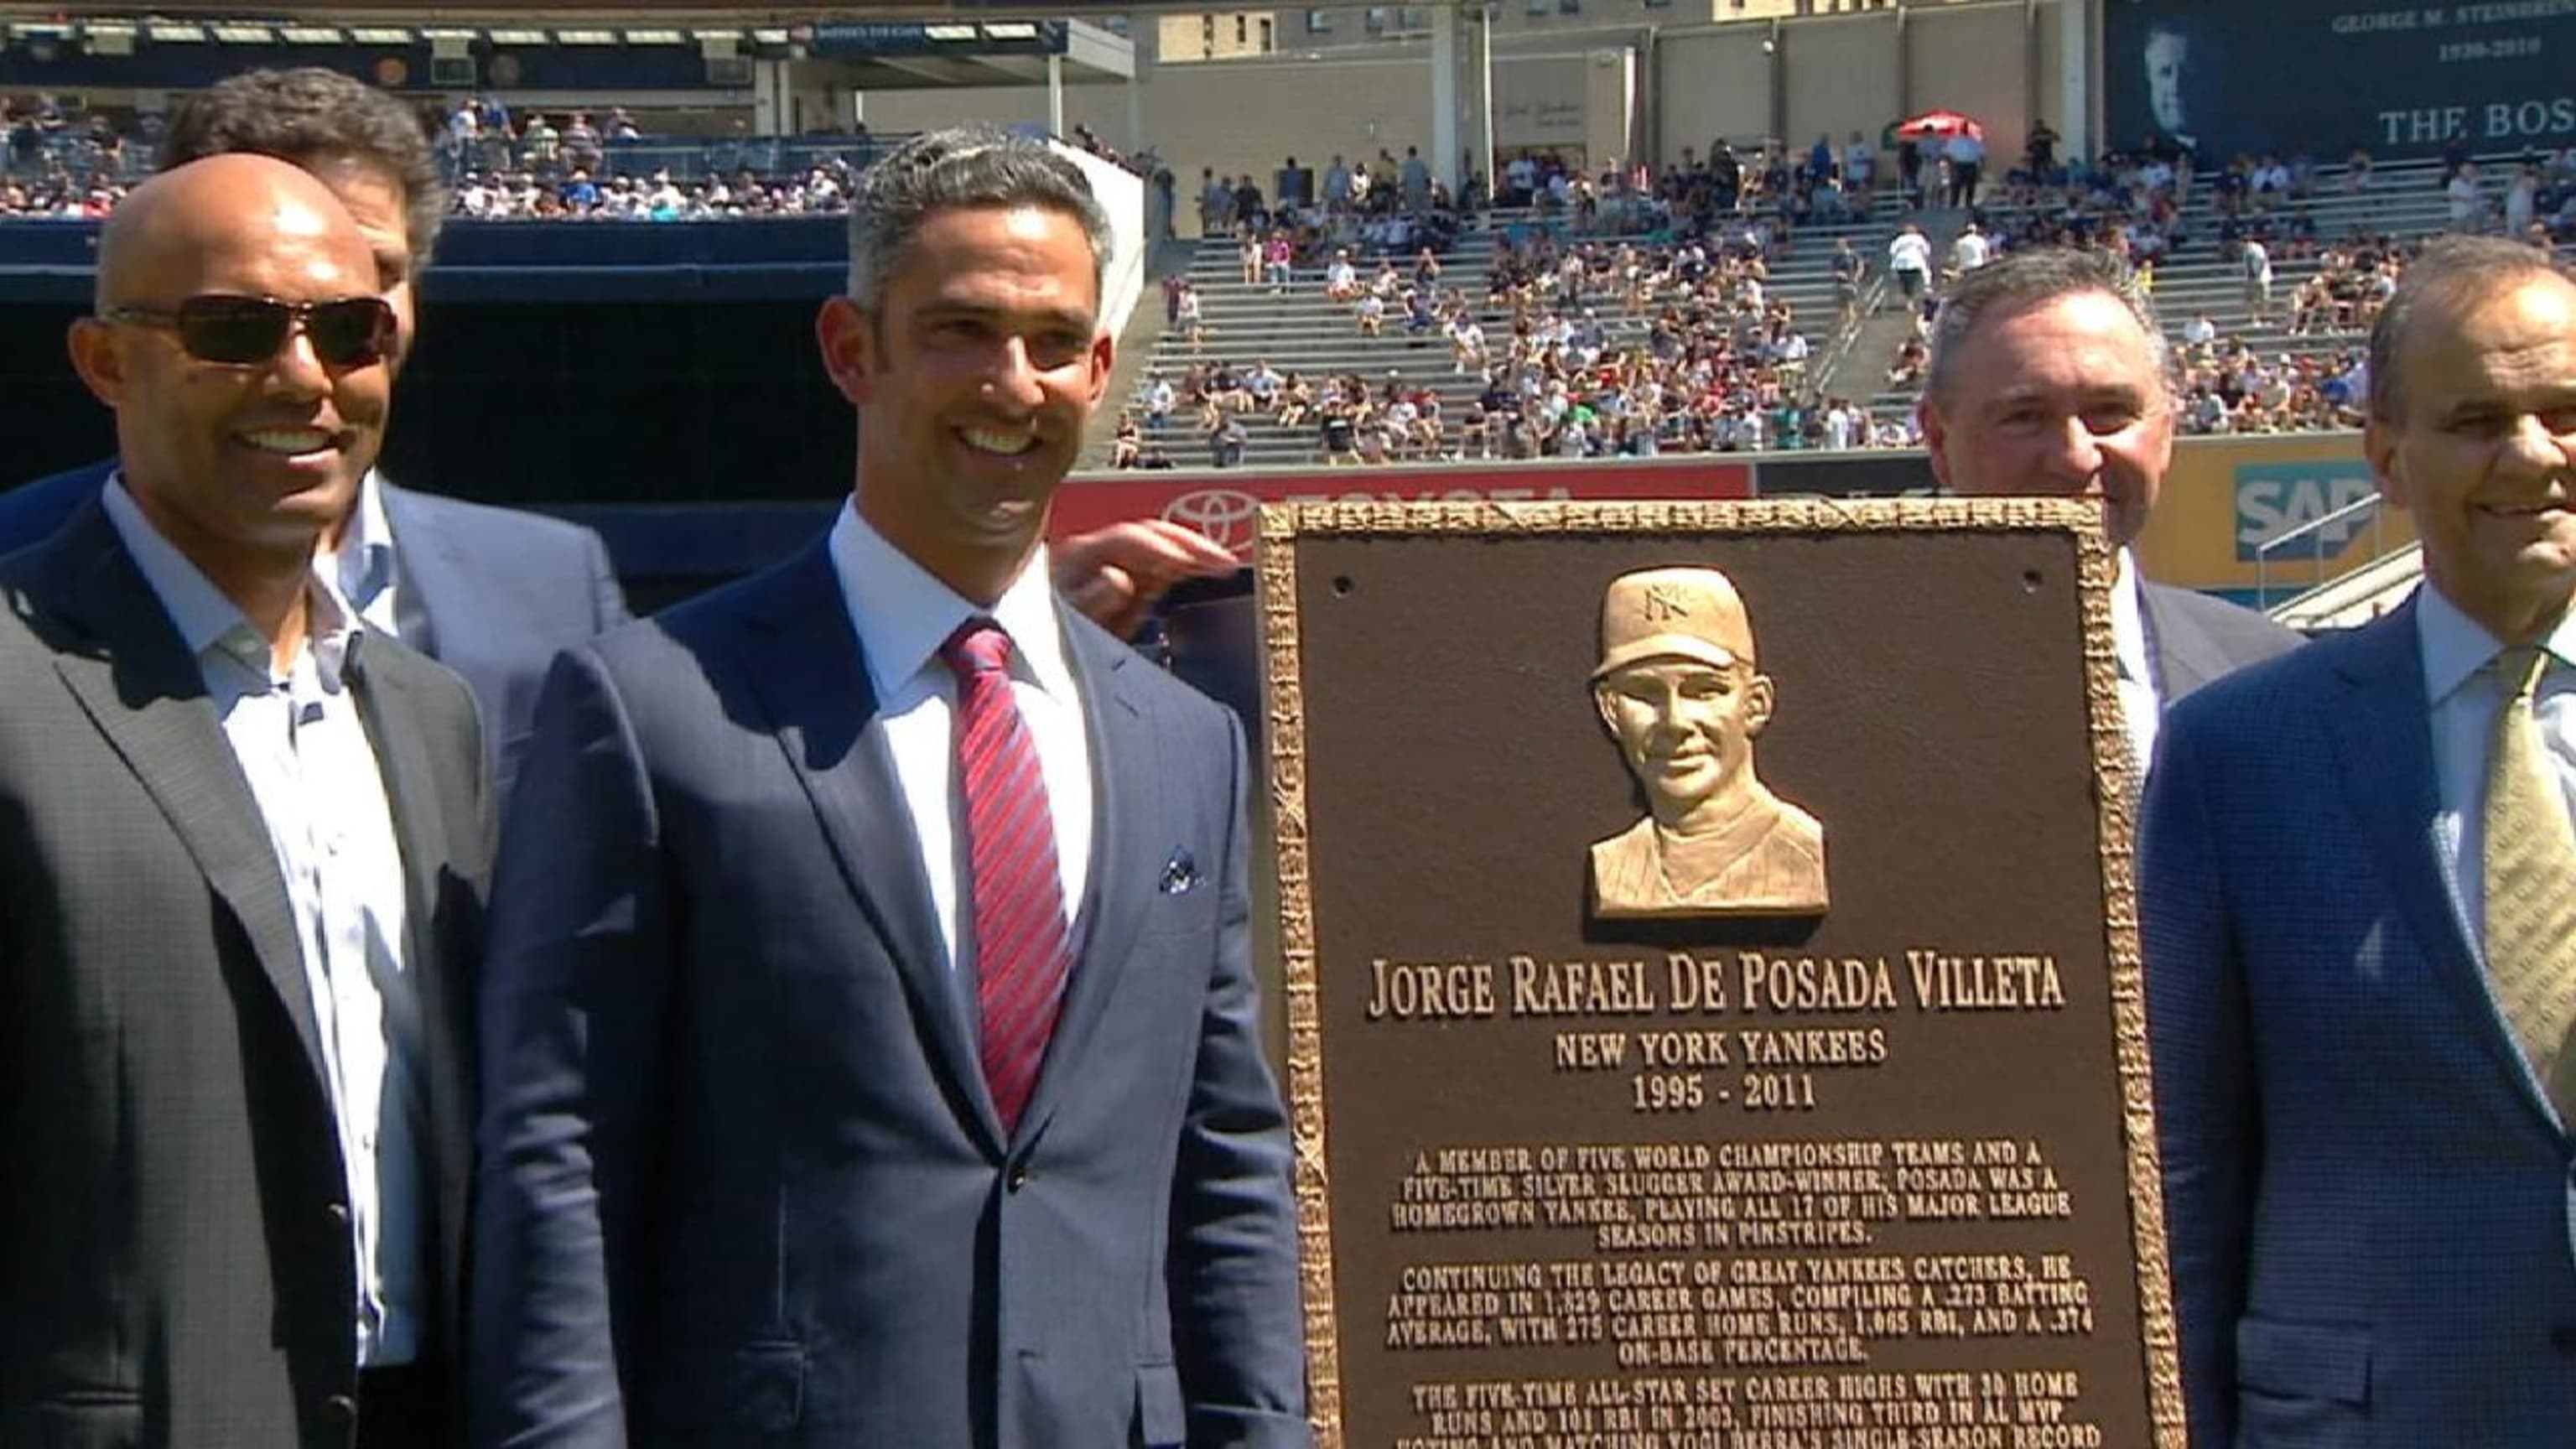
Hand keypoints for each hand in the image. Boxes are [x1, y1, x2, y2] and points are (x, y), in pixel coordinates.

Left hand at [1054, 519, 1239, 637]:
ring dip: (1194, 555)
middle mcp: (1097, 555)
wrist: (1038, 654)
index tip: (1193, 560)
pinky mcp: (1128, 583)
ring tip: (1224, 565)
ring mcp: (1114, 566)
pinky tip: (1206, 571)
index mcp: (1080, 556)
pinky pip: (1162, 567)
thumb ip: (1092, 601)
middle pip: (1152, 537)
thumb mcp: (1065, 624)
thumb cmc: (1046, 637)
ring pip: (1161, 549)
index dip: (1165, 547)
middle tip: (1224, 561)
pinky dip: (1187, 567)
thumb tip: (1118, 579)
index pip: (1131, 539)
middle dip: (1191, 546)